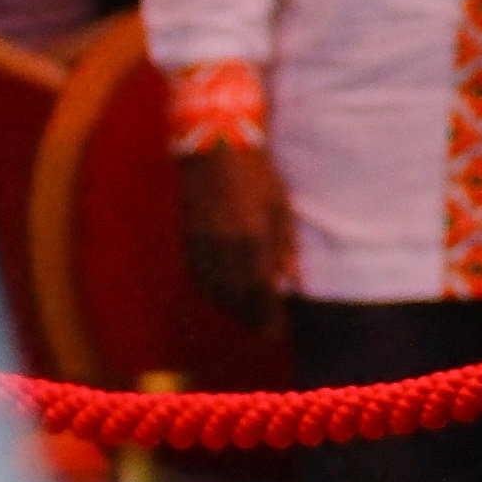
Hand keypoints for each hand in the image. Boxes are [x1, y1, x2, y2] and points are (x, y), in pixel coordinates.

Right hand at [174, 135, 293, 320]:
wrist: (216, 149)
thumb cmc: (258, 176)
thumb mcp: (281, 209)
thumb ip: (286, 248)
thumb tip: (294, 283)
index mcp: (253, 238)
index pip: (260, 291)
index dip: (268, 314)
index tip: (277, 332)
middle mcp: (224, 246)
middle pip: (236, 295)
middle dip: (251, 317)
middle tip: (265, 331)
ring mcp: (202, 242)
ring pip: (214, 288)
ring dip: (231, 308)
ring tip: (247, 318)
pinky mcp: (188, 236)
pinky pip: (198, 274)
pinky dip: (212, 291)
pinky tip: (223, 297)